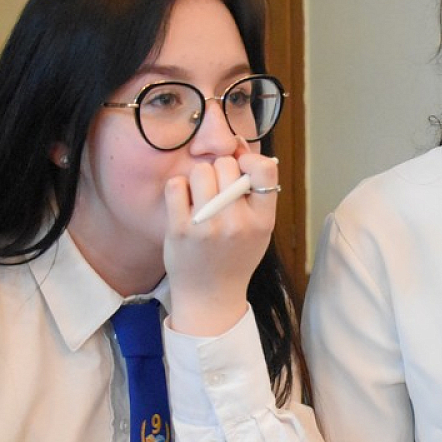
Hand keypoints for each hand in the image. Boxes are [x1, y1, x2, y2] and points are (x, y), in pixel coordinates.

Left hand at [163, 142, 280, 336]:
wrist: (210, 296)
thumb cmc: (235, 257)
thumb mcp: (260, 229)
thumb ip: (255, 194)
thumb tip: (239, 145)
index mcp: (262, 220)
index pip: (265, 169)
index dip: (251, 160)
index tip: (242, 168)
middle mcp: (238, 221)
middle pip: (227, 164)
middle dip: (220, 171)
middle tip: (217, 191)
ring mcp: (208, 225)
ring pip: (201, 170)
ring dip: (198, 179)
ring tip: (200, 198)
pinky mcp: (181, 228)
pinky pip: (176, 185)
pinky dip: (178, 189)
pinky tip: (183, 203)